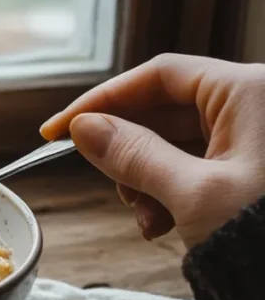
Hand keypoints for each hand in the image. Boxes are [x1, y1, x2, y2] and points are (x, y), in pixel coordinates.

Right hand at [40, 53, 264, 248]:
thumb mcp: (192, 194)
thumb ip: (132, 155)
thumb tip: (82, 128)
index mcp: (251, 91)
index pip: (158, 76)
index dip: (102, 100)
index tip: (56, 131)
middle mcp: (257, 105)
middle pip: (165, 110)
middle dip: (130, 153)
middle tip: (111, 185)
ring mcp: (258, 138)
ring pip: (177, 143)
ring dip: (148, 180)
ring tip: (147, 218)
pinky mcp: (255, 169)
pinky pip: (197, 166)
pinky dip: (170, 192)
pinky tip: (162, 223)